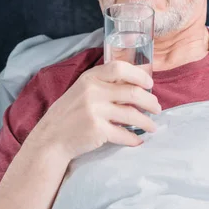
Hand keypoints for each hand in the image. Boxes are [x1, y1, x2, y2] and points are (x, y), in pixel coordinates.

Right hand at [26, 60, 161, 160]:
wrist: (51, 138)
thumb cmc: (70, 113)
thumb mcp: (83, 90)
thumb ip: (104, 84)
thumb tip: (137, 83)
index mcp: (90, 78)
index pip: (119, 68)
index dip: (139, 75)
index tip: (150, 84)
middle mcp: (92, 92)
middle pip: (132, 92)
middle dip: (150, 101)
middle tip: (157, 108)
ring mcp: (94, 111)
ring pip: (132, 114)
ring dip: (147, 122)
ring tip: (153, 126)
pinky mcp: (97, 130)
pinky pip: (123, 134)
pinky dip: (134, 139)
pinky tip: (138, 141)